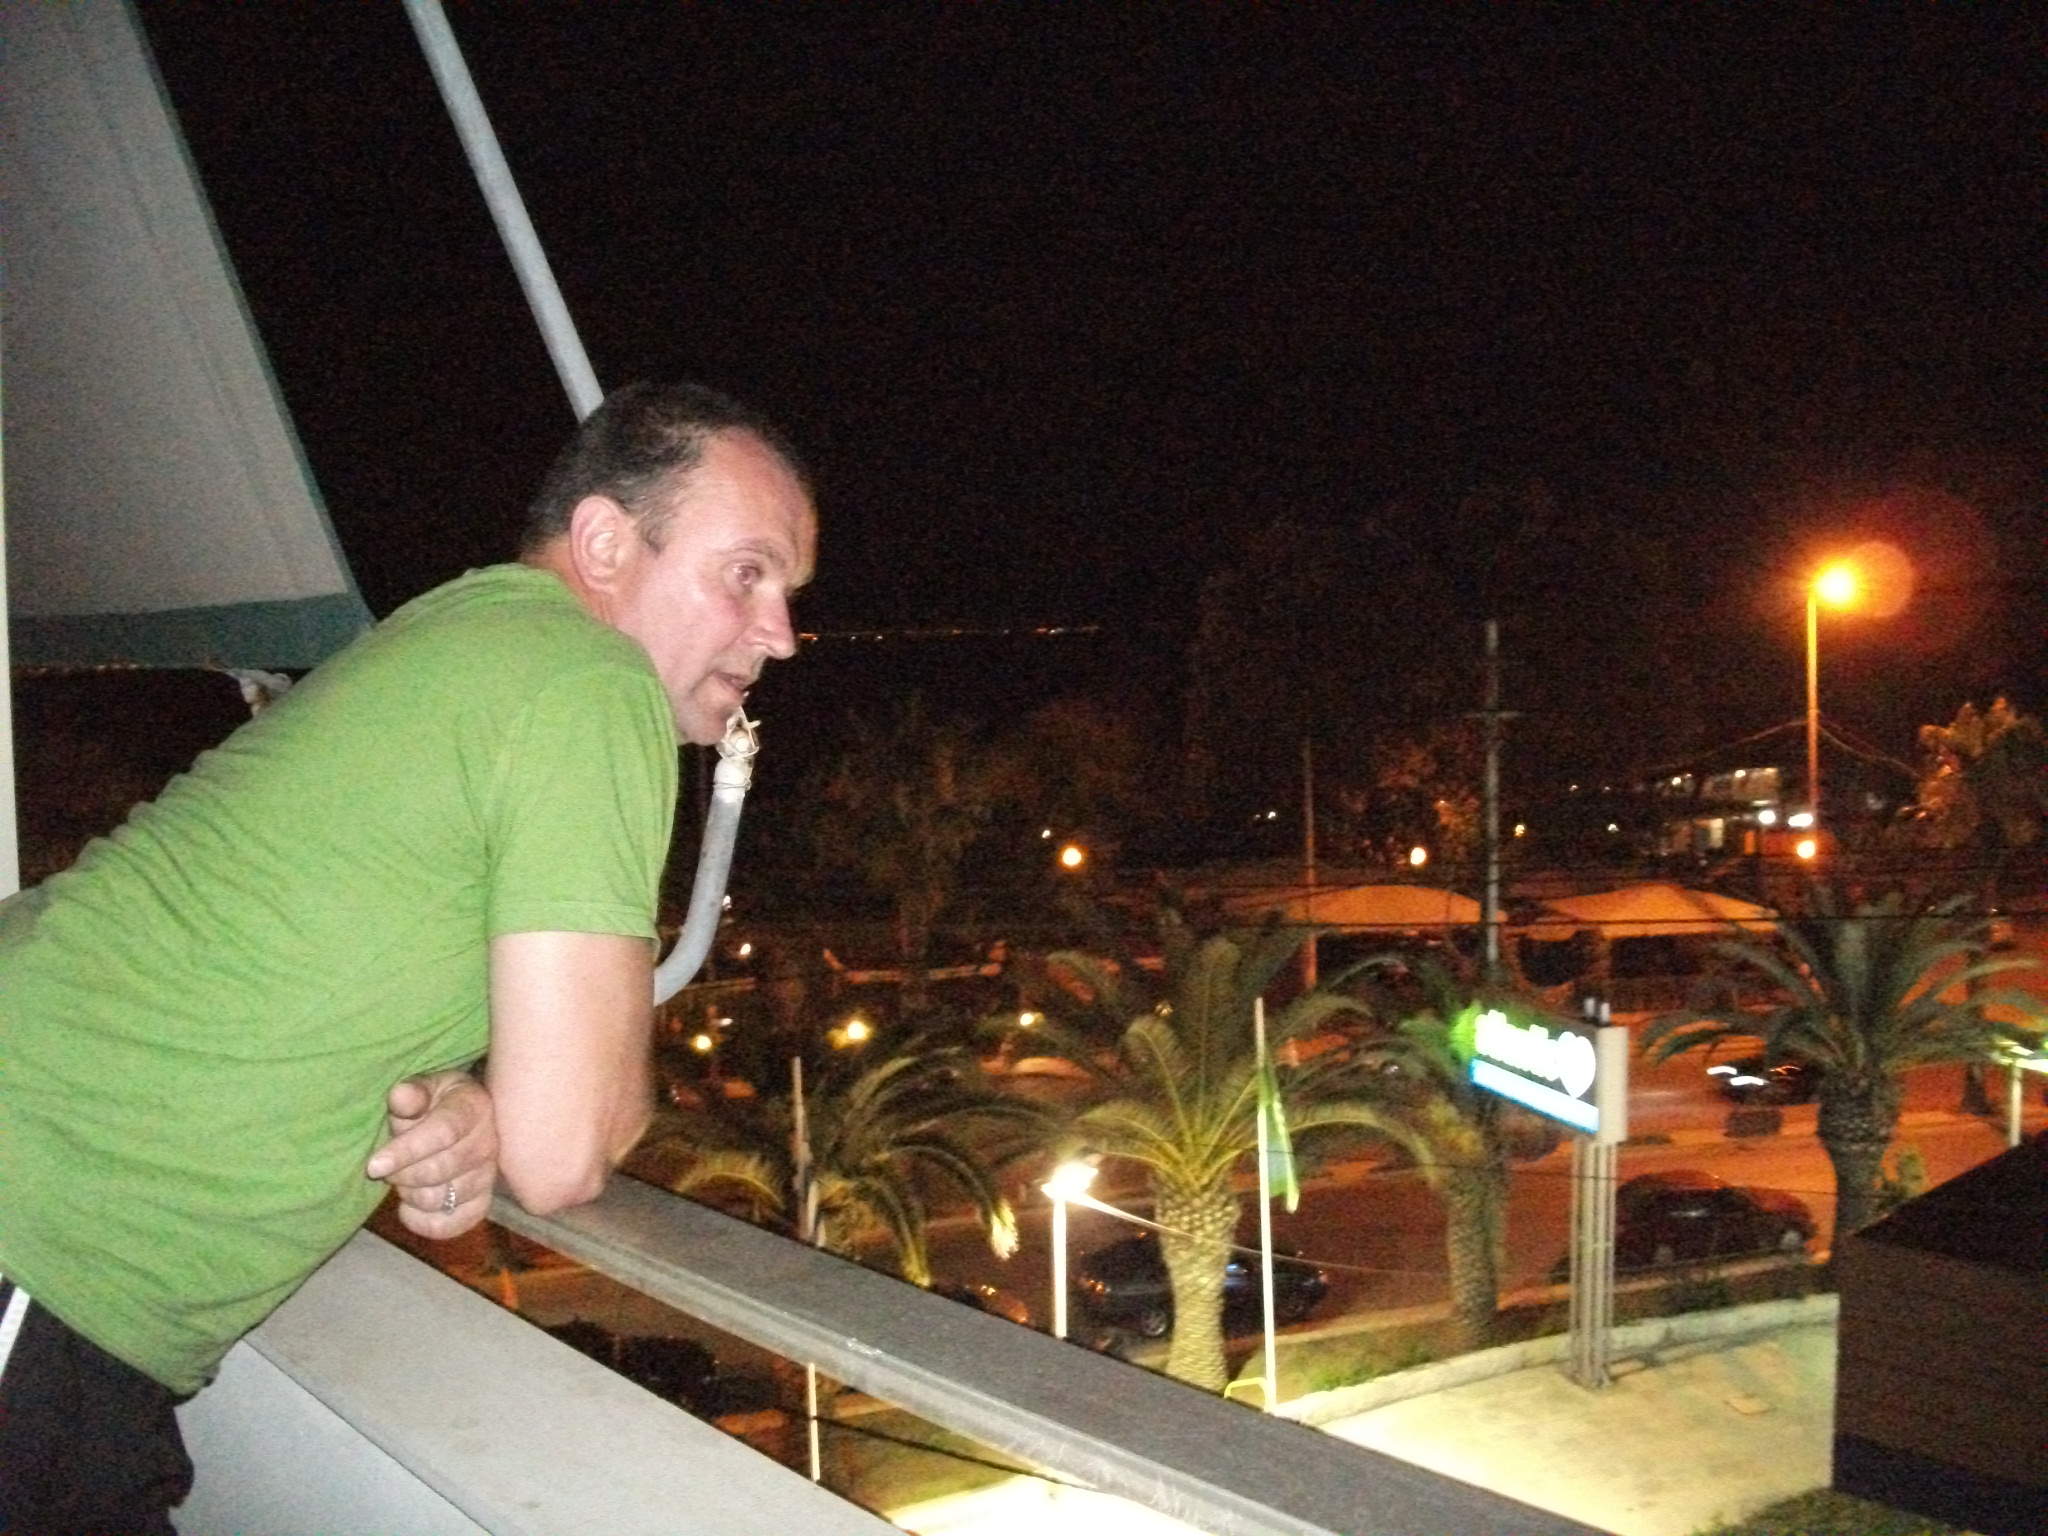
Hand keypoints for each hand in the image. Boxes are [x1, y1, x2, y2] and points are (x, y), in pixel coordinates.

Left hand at [367, 1069, 497, 1238]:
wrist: (459, 1120)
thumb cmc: (432, 1103)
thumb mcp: (422, 1088)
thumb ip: (411, 1093)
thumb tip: (400, 1095)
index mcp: (474, 1107)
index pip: (443, 1133)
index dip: (406, 1152)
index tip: (373, 1166)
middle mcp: (488, 1143)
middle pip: (439, 1171)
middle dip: (402, 1173)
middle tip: (387, 1167)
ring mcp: (488, 1176)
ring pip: (439, 1199)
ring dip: (410, 1194)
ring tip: (403, 1179)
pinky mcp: (482, 1203)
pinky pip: (451, 1225)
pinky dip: (422, 1222)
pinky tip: (409, 1208)